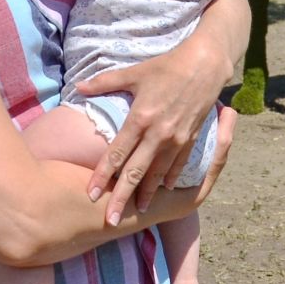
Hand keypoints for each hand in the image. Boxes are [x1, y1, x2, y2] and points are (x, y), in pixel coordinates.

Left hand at [75, 33, 229, 223]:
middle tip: (110, 219)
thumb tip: (79, 86)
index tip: (90, 194)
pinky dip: (169, 179)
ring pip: (157, 173)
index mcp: (140, 117)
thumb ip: (105, 82)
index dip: (102, 175)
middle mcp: (157, 133)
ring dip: (147, 194)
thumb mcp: (134, 72)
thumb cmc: (167, 66)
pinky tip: (163, 190)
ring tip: (136, 211)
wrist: (205, 64)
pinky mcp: (191, 137)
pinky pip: (178, 164)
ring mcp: (176, 138)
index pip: (116, 153)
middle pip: (135, 172)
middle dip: (122, 197)